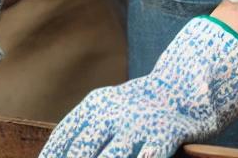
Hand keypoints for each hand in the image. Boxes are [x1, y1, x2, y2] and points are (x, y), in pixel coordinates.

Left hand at [40, 16, 237, 157]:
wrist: (186, 88)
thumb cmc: (140, 108)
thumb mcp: (110, 109)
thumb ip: (86, 131)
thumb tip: (55, 153)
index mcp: (96, 105)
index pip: (65, 137)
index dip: (51, 157)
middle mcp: (114, 112)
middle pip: (83, 151)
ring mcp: (139, 123)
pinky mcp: (165, 135)